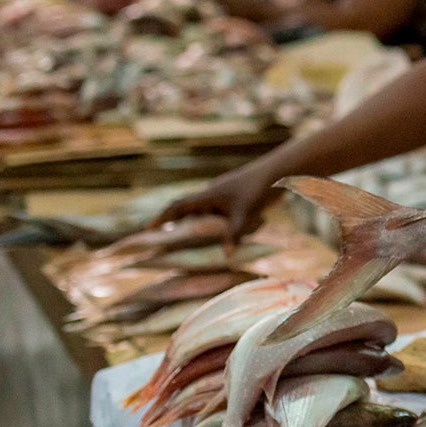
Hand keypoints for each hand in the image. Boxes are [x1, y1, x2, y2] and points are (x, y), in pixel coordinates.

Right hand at [150, 165, 277, 241]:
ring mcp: (223, 194)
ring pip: (203, 211)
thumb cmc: (260, 188)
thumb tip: (226, 256)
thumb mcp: (246, 213)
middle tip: (163, 241)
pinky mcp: (234, 196)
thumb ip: (234, 234)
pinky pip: (217, 211)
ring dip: (196, 224)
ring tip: (187, 243)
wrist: (278, 170)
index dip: (162, 218)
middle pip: (187, 210)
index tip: (147, 230)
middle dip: (175, 224)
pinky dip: (213, 222)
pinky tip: (219, 235)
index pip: (178, 206)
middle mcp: (212, 193)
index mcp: (208, 195)